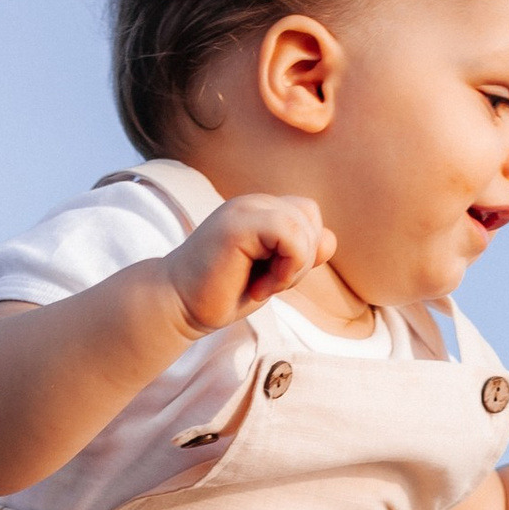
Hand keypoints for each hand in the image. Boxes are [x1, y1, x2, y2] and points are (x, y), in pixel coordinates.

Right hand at [165, 193, 335, 335]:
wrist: (179, 306)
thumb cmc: (223, 293)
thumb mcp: (273, 274)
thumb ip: (300, 255)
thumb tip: (329, 239)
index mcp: (261, 210)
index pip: (308, 216)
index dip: (302, 251)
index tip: (272, 277)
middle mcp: (253, 202)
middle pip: (310, 218)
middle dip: (299, 261)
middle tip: (267, 284)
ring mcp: (244, 209)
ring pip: (303, 227)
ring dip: (292, 268)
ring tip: (262, 286)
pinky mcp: (238, 224)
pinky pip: (290, 235)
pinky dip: (286, 268)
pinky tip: (259, 287)